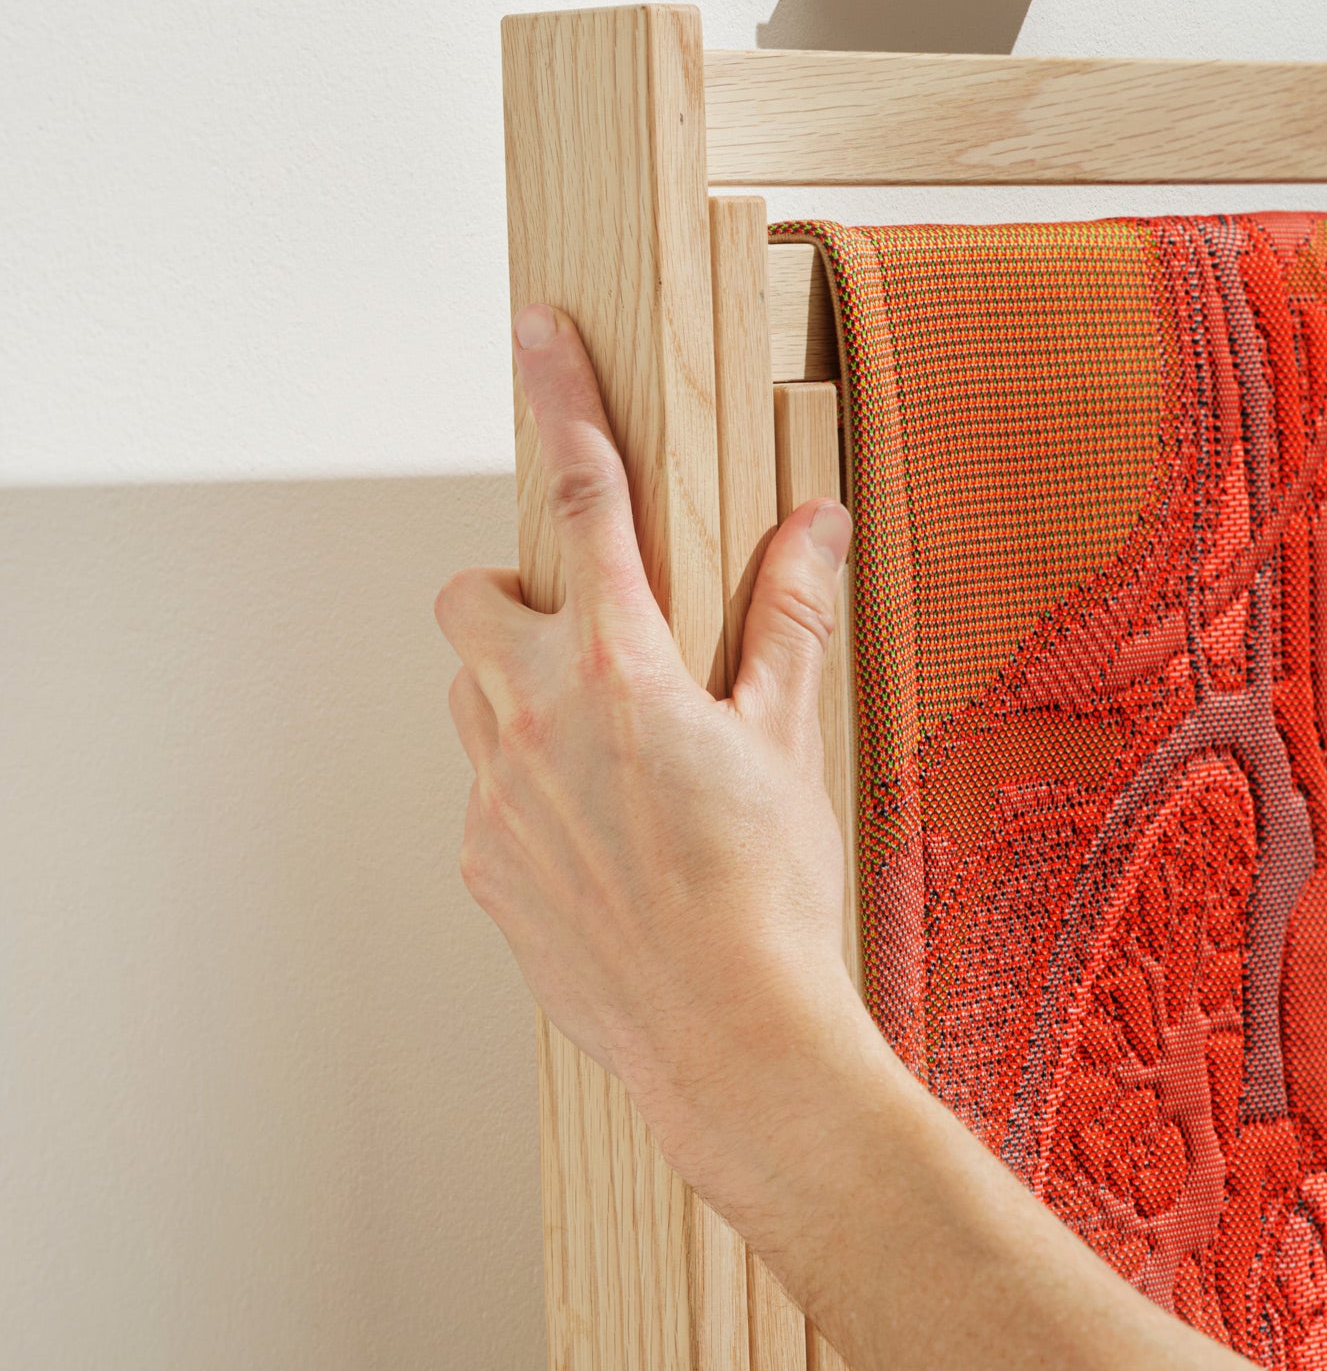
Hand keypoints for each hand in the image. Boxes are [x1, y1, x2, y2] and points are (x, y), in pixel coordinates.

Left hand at [433, 303, 863, 1212]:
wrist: (727, 1039)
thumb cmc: (768, 891)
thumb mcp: (791, 738)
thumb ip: (791, 618)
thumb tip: (812, 522)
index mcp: (619, 667)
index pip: (583, 498)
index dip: (560, 400)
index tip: (533, 331)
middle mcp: (533, 719)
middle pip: (470, 595)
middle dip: (514, 590)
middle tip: (595, 633)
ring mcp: (495, 799)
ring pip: (468, 694)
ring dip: (519, 688)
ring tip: (611, 745)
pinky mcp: (483, 867)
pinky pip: (483, 789)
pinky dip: (526, 781)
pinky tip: (605, 833)